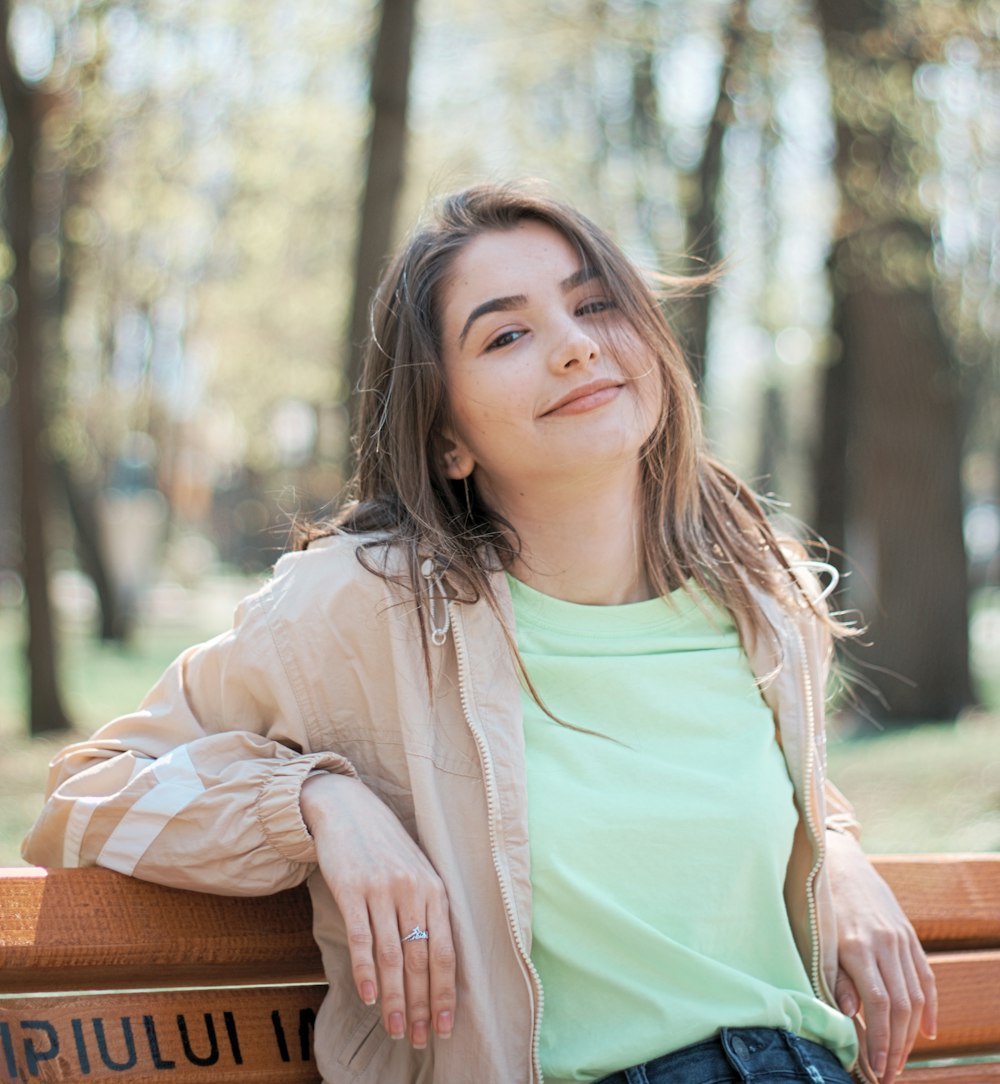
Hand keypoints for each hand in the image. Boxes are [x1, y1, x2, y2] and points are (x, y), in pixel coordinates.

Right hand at [301, 773, 455, 1048]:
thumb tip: (434, 963)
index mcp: (434, 887)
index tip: (446, 1025)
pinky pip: (361, 938)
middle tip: (422, 1038)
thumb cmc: (384, 845)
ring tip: (397, 1030)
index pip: (445, 950)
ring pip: (392, 956)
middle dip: (422, 1004)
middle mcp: (412, 889)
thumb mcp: (416, 870)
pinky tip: (369, 997)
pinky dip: (367, 971)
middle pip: (420, 959)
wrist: (348, 808)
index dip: (446, 991)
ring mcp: (382, 889)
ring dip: (395, 999)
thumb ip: (427, 908)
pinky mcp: (352, 888)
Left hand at [825, 831, 936, 1083]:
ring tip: (900, 1060)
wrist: (838, 859)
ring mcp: (901, 939)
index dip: (879, 1040)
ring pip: (916, 996)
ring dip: (910, 1034)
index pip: (877, 1004)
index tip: (875, 1069)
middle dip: (896, 1046)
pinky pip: (925, 977)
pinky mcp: (909, 935)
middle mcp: (884, 943)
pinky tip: (925, 1032)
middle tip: (888, 1074)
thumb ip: (833, 975)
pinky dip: (929, 1007)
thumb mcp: (816, 936)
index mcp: (857, 945)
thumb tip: (847, 1015)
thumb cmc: (818, 901)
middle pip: (900, 1006)